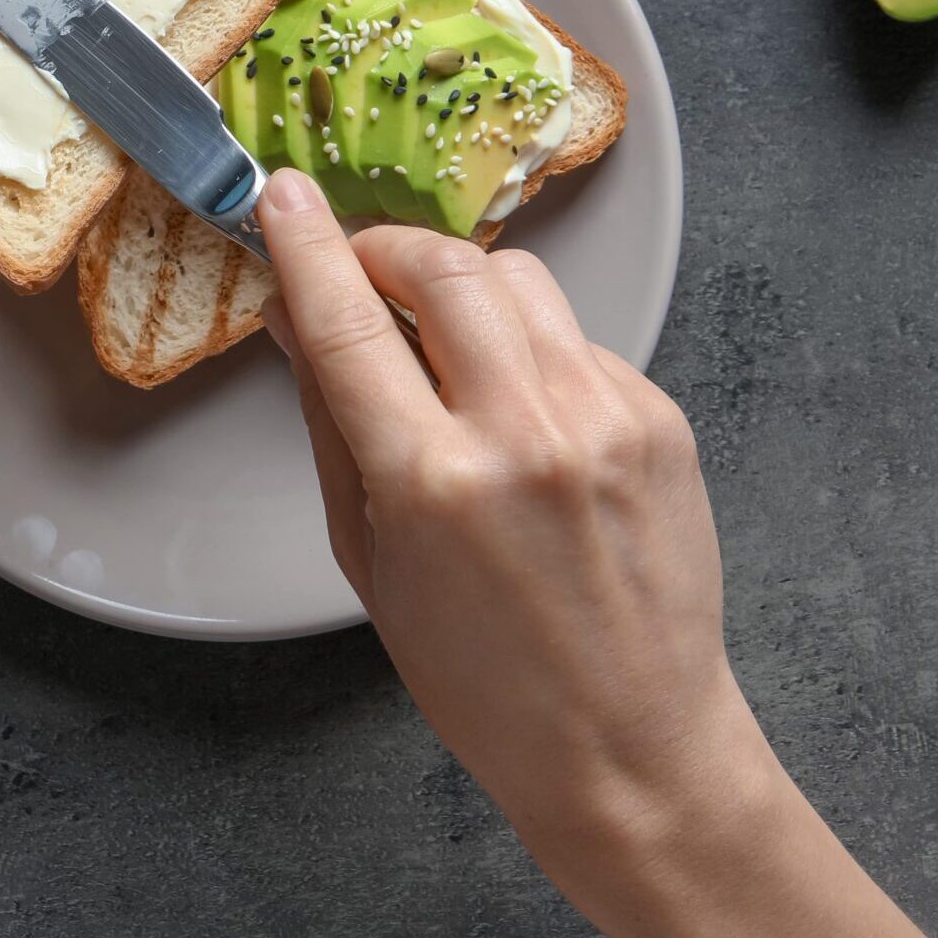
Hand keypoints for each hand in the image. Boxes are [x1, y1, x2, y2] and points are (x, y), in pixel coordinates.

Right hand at [256, 169, 937, 937]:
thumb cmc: (487, 681)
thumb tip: (298, 321)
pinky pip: (576, 338)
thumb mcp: (370, 565)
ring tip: (437, 338)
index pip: (350, 323)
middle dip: (386, 249)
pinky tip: (518, 409)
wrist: (630, 743)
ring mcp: (605, 418)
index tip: (280, 195)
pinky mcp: (658, 417)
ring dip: (461, 286)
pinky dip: (530, 348)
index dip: (306, 245)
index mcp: (435, 483)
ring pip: (518, 281)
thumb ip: (332, 430)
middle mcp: (526, 434)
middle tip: (359, 268)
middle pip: (444, 269)